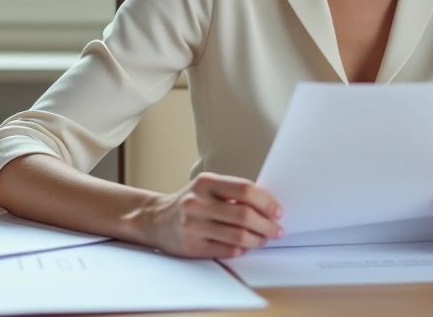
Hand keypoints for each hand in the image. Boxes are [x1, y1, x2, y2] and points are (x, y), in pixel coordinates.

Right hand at [131, 172, 283, 258]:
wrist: (154, 218)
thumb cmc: (188, 202)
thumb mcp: (206, 188)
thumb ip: (233, 193)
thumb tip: (268, 206)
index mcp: (206, 182)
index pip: (245, 189)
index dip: (267, 202)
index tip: (277, 211)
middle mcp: (198, 202)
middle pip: (245, 215)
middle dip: (267, 225)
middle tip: (276, 230)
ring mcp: (193, 225)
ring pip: (238, 236)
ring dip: (258, 240)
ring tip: (263, 239)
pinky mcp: (191, 246)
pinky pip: (226, 250)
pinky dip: (242, 249)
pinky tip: (245, 246)